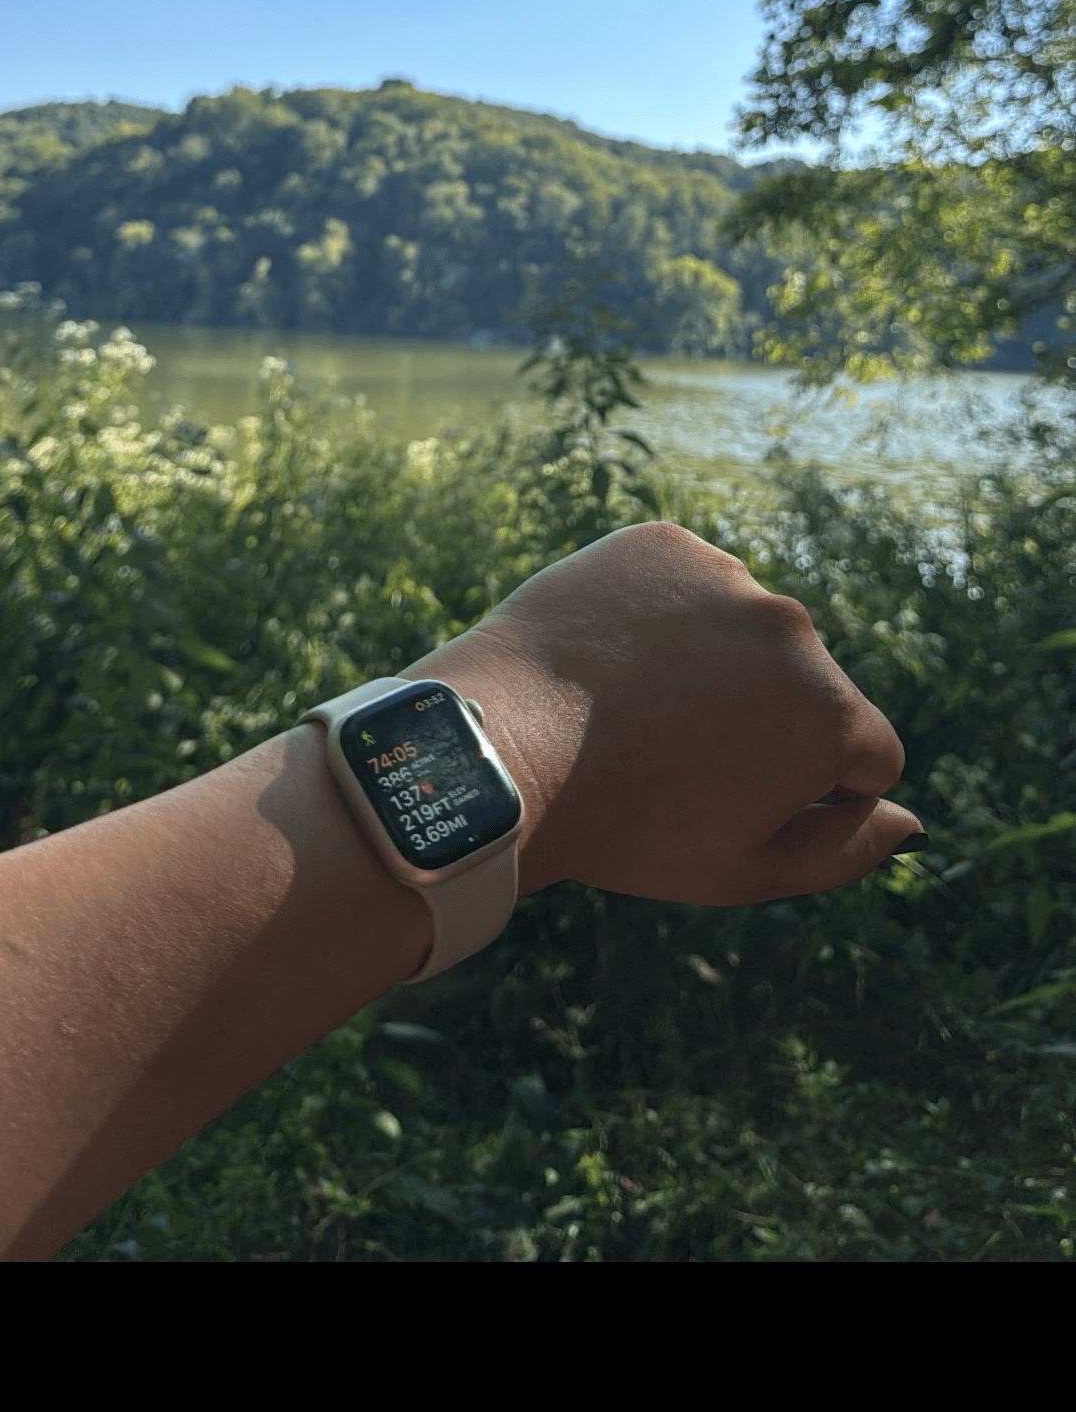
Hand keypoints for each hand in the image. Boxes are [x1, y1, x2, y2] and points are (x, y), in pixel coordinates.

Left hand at [421, 520, 921, 905]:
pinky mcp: (665, 542)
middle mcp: (795, 631)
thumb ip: (845, 850)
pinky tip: (614, 658)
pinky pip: (687, 583)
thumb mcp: (745, 869)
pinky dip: (663, 615)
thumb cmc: (627, 827)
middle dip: (765, 721)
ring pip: (746, 630)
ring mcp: (728, 577)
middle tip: (677, 760)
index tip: (738, 802)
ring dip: (715, 664)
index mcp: (831, 714)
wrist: (502, 750)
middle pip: (807, 687)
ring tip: (637, 708)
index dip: (813, 792)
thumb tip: (911, 821)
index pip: (869, 756)